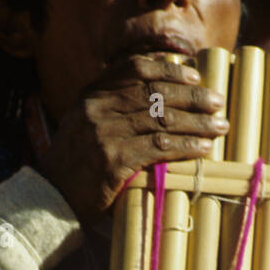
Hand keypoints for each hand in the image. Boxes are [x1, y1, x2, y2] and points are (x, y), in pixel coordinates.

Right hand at [43, 54, 228, 225]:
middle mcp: (96, 109)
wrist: (49, 200)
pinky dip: (186, 148)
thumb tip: (158, 90)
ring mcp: (103, 134)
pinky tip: (203, 149)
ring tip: (219, 126)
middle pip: (154, 93)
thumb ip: (111, 105)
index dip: (169, 70)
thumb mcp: (84, 124)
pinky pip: (159, 149)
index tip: (194, 76)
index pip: (134, 69)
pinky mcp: (112, 162)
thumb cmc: (75, 165)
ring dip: (196, 123)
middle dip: (191, 97)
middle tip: (217, 102)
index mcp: (90, 94)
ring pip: (161, 121)